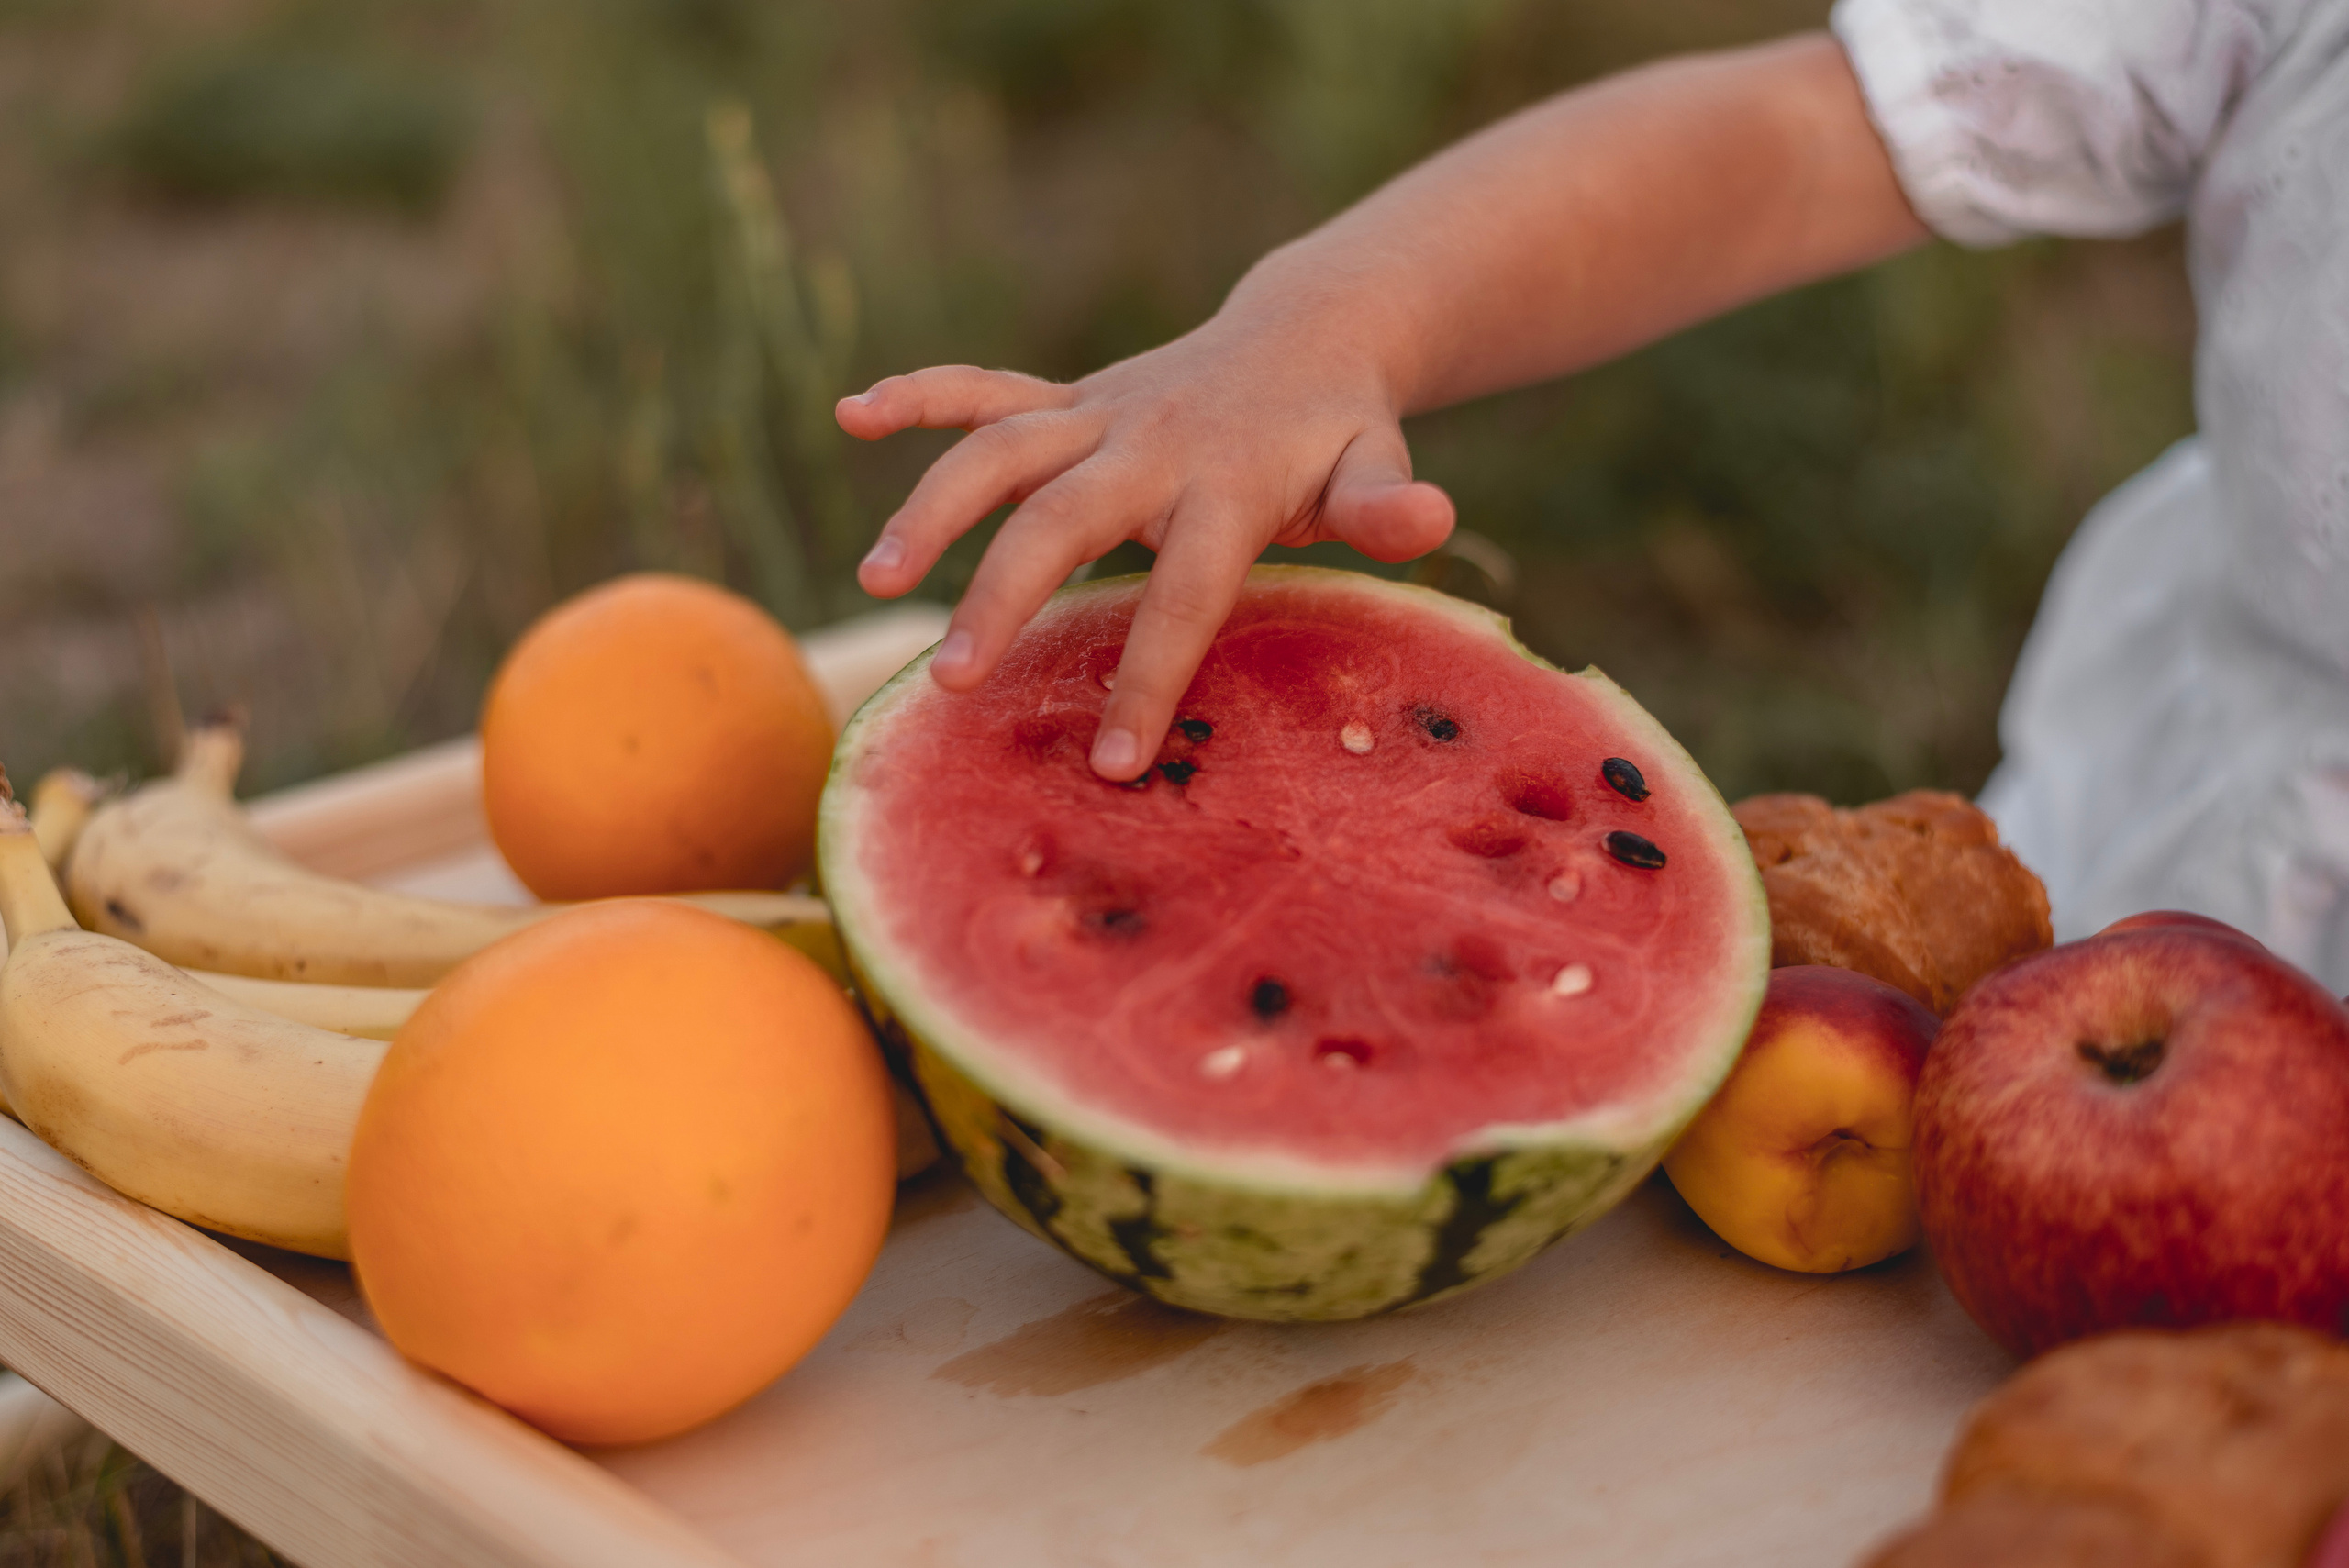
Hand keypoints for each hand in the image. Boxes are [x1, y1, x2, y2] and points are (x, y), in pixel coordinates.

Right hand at [836, 310, 1454, 778]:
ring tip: (876, 579)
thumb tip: (1432, 520)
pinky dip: (921, 394)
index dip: (1148, 674)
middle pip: (1059, 518)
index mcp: (1225, 482)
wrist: (1309, 332)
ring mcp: (1097, 413)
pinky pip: (985, 387)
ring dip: (932, 506)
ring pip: (999, 450)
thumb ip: (1388, 504)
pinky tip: (852, 413)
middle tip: (954, 682)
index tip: (1113, 762)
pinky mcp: (1068, 398)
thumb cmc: (1341, 435)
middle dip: (1002, 597)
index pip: (1183, 591)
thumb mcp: (1377, 466)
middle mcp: (1148, 442)